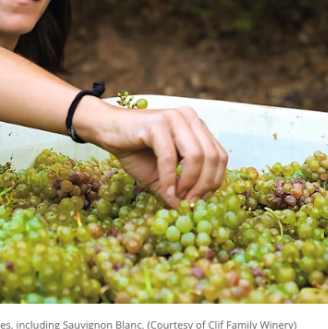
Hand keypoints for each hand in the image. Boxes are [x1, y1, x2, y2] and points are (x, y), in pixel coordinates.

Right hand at [73, 100, 228, 208]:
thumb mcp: (161, 175)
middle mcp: (190, 118)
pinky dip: (170, 178)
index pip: (220, 156)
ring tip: (176, 198)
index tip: (199, 201)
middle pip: (212, 157)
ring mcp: (175, 118)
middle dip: (203, 186)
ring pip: (197, 156)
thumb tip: (190, 211)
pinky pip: (170, 156)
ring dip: (188, 183)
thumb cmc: (135, 150)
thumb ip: (177, 189)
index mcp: (197, 127)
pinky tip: (165, 190)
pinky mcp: (157, 122)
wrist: (107, 131)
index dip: (214, 182)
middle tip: (189, 204)